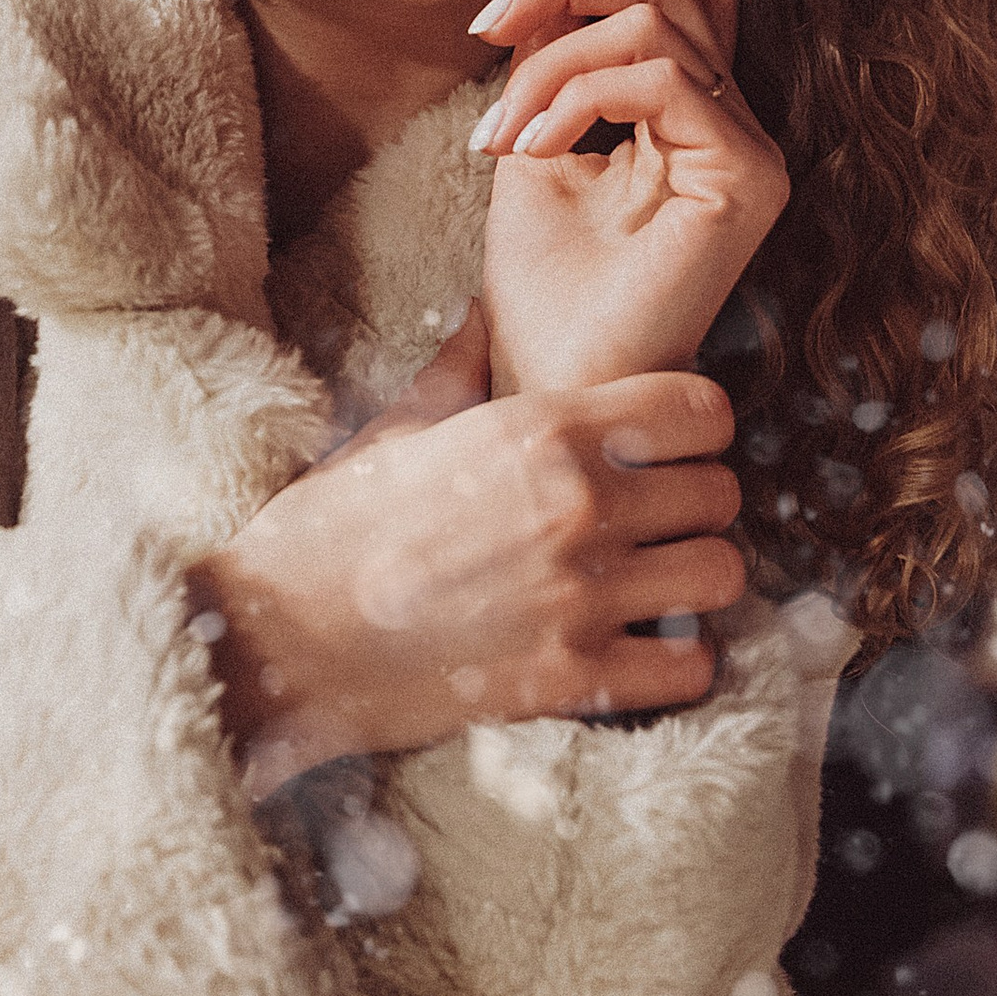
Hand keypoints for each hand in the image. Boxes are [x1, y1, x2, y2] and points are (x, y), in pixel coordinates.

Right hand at [192, 312, 747, 794]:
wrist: (275, 639)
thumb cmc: (326, 530)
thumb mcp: (393, 430)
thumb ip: (459, 371)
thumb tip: (482, 315)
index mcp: (541, 429)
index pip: (700, 407)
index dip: (695, 427)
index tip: (670, 447)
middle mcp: (578, 505)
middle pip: (721, 493)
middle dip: (697, 505)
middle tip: (659, 523)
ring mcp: (581, 596)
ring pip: (721, 575)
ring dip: (695, 580)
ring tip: (657, 585)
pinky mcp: (571, 680)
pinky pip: (689, 669)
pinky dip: (677, 664)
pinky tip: (641, 652)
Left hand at [470, 0, 787, 395]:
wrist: (551, 378)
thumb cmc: (543, 281)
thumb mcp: (536, 133)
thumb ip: (557, 50)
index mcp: (697, 104)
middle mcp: (739, 118)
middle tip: (491, 24)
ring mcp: (753, 147)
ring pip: (658, 21)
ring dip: (551, 60)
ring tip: (498, 131)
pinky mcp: (748, 176)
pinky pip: (659, 77)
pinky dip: (576, 94)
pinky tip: (527, 148)